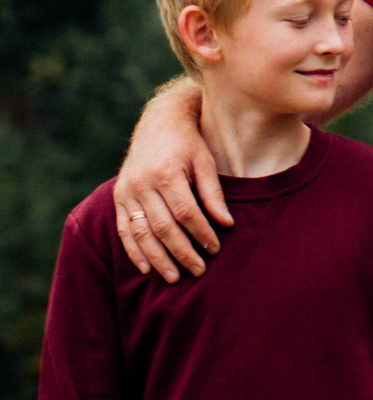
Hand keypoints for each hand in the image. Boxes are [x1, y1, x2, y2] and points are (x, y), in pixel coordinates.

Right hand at [116, 80, 231, 280]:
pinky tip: (146, 268)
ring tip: (174, 277)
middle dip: (182, 252)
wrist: (159, 122)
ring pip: (141, 232)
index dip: (201, 233)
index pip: (185, 212)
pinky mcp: (118, 197)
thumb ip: (213, 193)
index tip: (215, 248)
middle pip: (163, 226)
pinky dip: (134, 250)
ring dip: (158, 258)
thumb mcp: (206, 162)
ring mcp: (127, 191)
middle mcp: (142, 183)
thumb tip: (227, 223)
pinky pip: (124, 229)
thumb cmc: (189, 143)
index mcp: (166, 173)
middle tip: (198, 271)